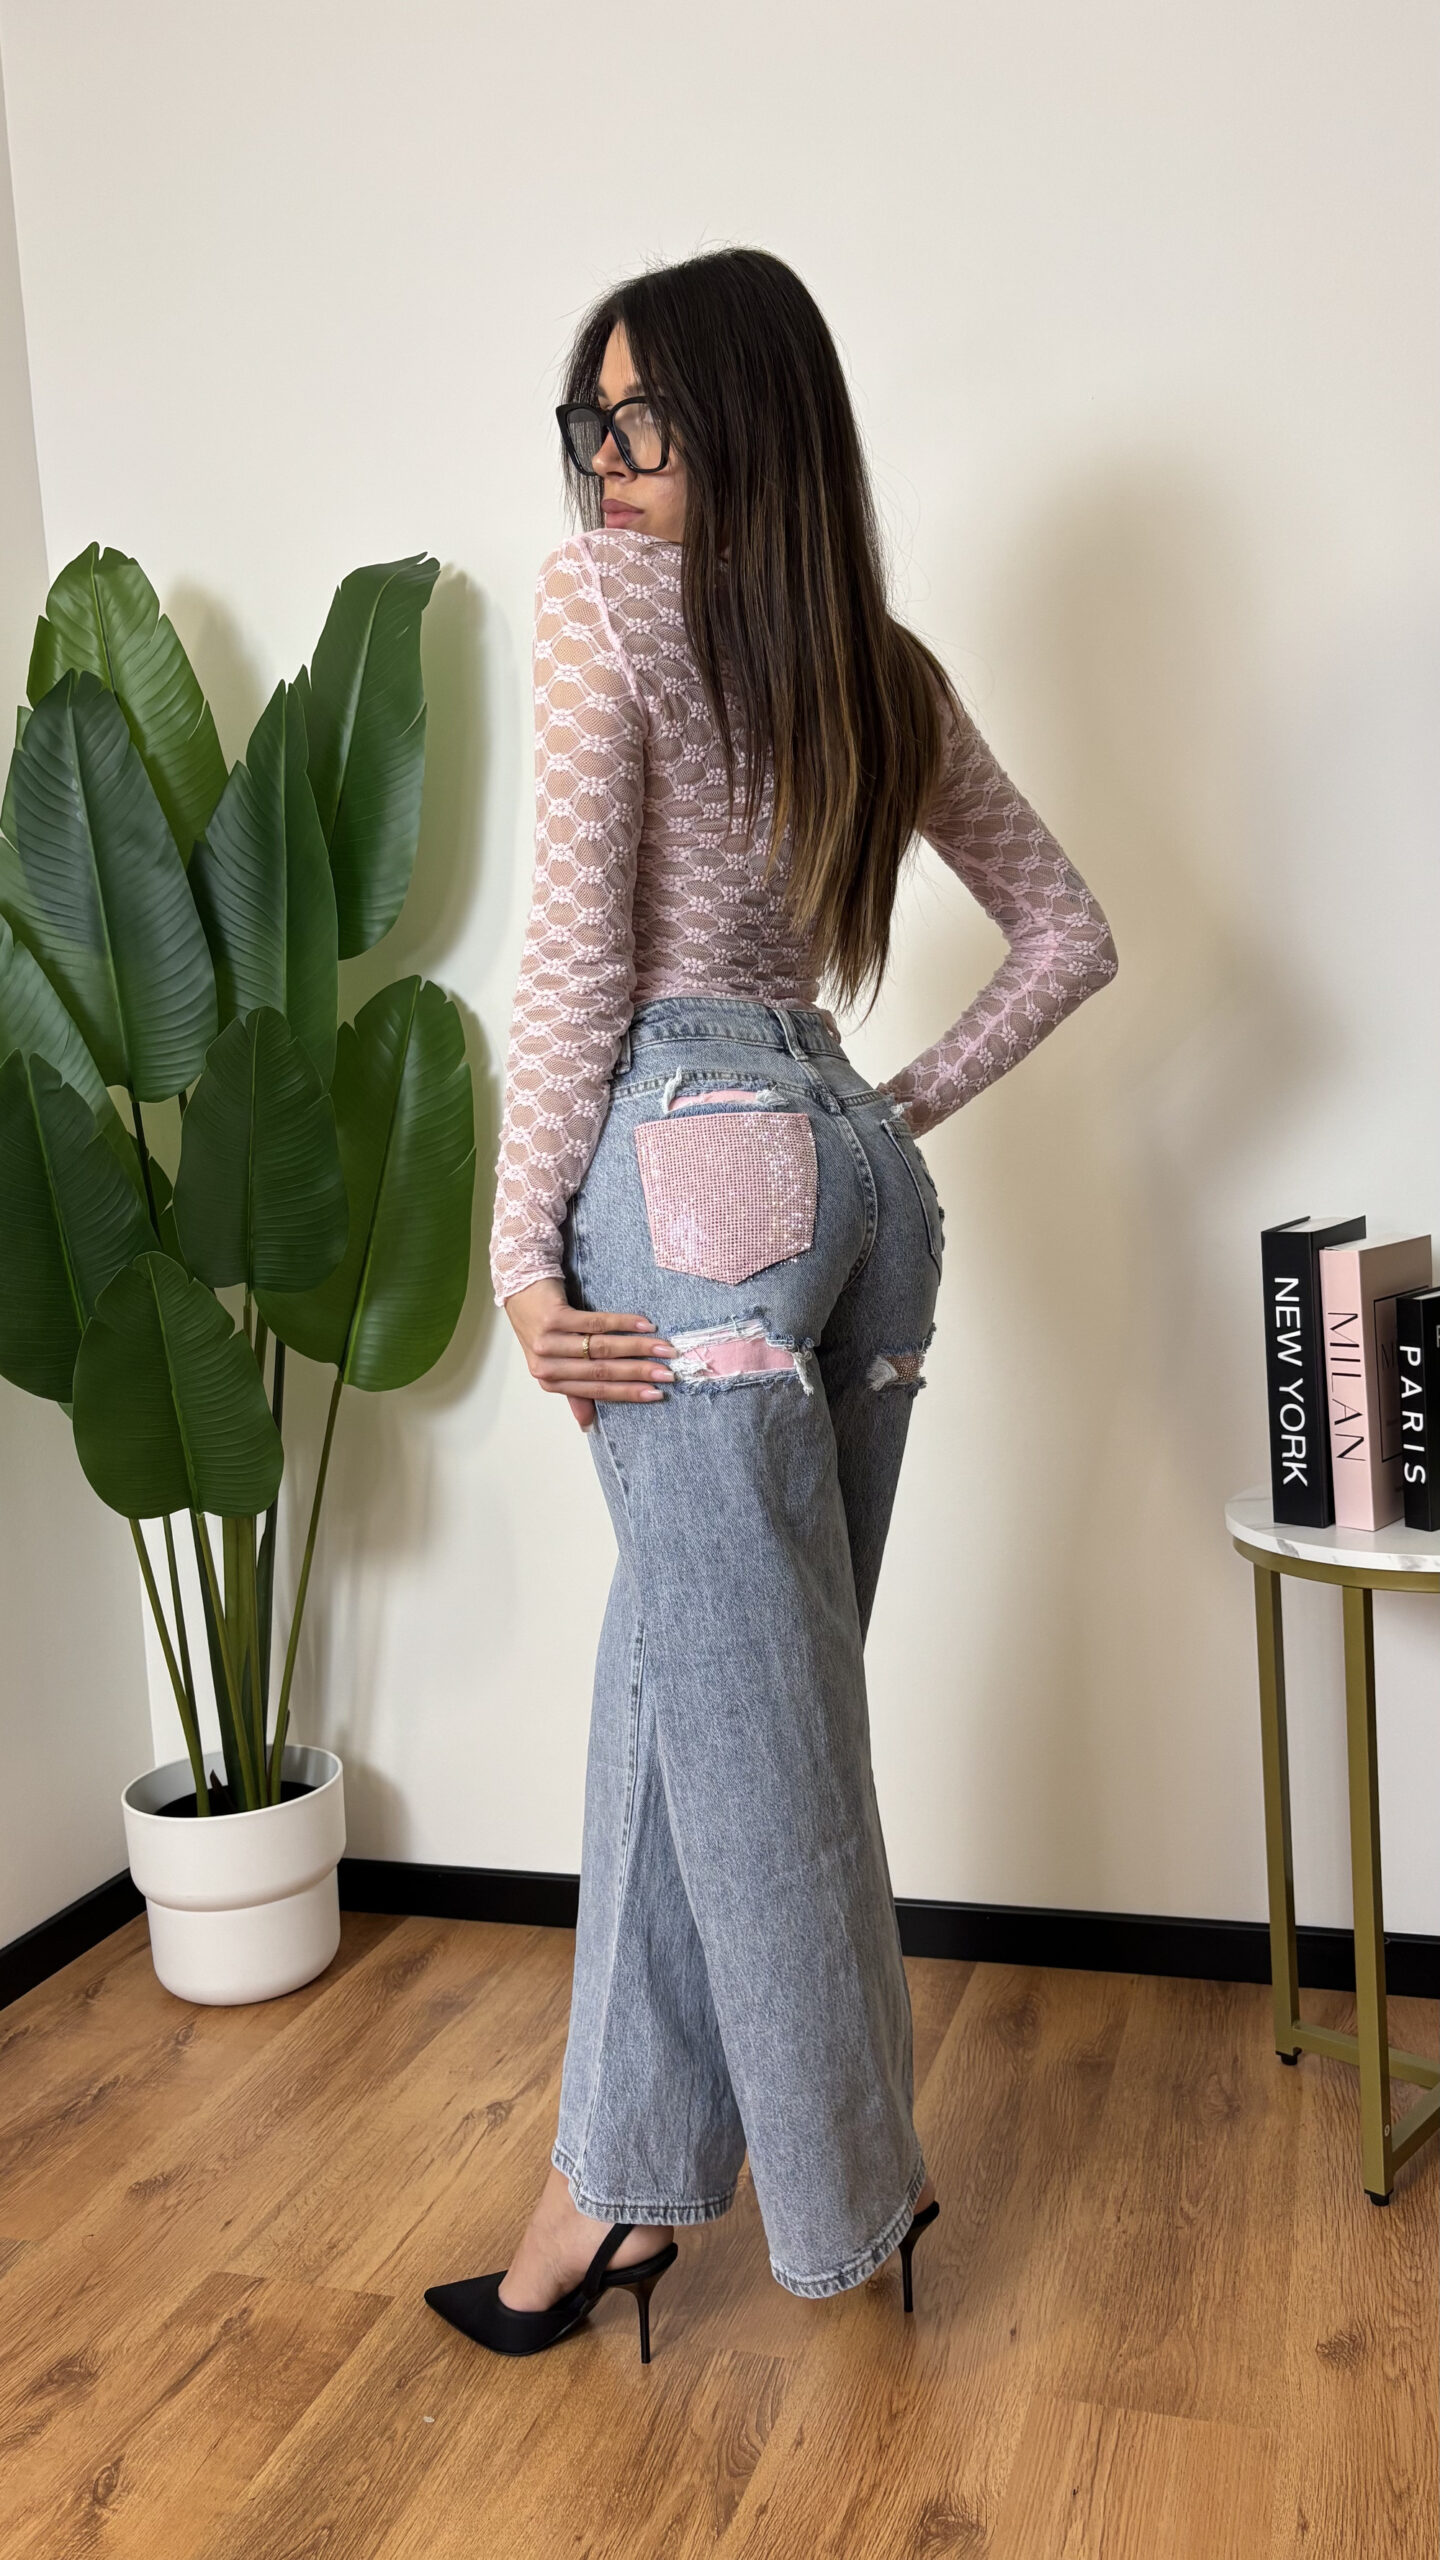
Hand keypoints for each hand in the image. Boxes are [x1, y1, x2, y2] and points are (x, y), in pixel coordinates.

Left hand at [505, 1277, 674, 1430]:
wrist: (521, 1287)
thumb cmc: (543, 1326)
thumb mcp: (555, 1361)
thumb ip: (574, 1391)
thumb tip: (587, 1426)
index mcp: (550, 1380)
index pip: (596, 1391)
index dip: (629, 1393)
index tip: (657, 1394)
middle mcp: (547, 1364)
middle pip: (602, 1371)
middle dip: (640, 1373)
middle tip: (668, 1373)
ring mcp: (548, 1341)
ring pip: (602, 1348)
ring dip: (638, 1348)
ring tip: (663, 1348)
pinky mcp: (554, 1317)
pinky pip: (596, 1323)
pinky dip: (623, 1323)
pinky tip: (645, 1324)